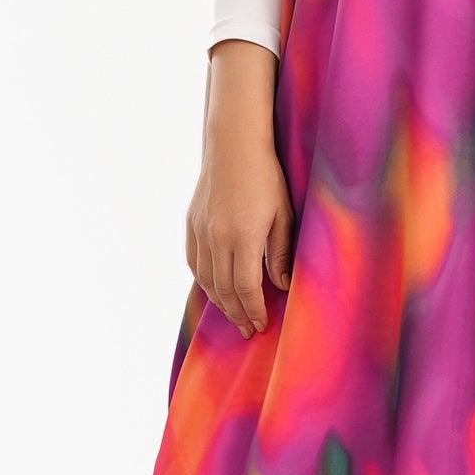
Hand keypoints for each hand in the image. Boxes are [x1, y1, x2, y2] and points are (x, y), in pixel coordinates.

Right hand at [187, 43, 293, 337]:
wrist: (234, 145)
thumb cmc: (266, 177)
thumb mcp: (283, 215)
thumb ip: (279, 253)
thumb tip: (281, 285)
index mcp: (243, 239)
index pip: (246, 288)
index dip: (253, 311)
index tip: (261, 325)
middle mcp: (217, 239)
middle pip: (224, 290)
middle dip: (237, 313)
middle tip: (248, 329)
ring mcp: (201, 231)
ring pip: (206, 279)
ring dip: (219, 301)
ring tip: (233, 315)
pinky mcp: (192, 223)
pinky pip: (194, 261)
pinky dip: (203, 280)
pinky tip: (213, 288)